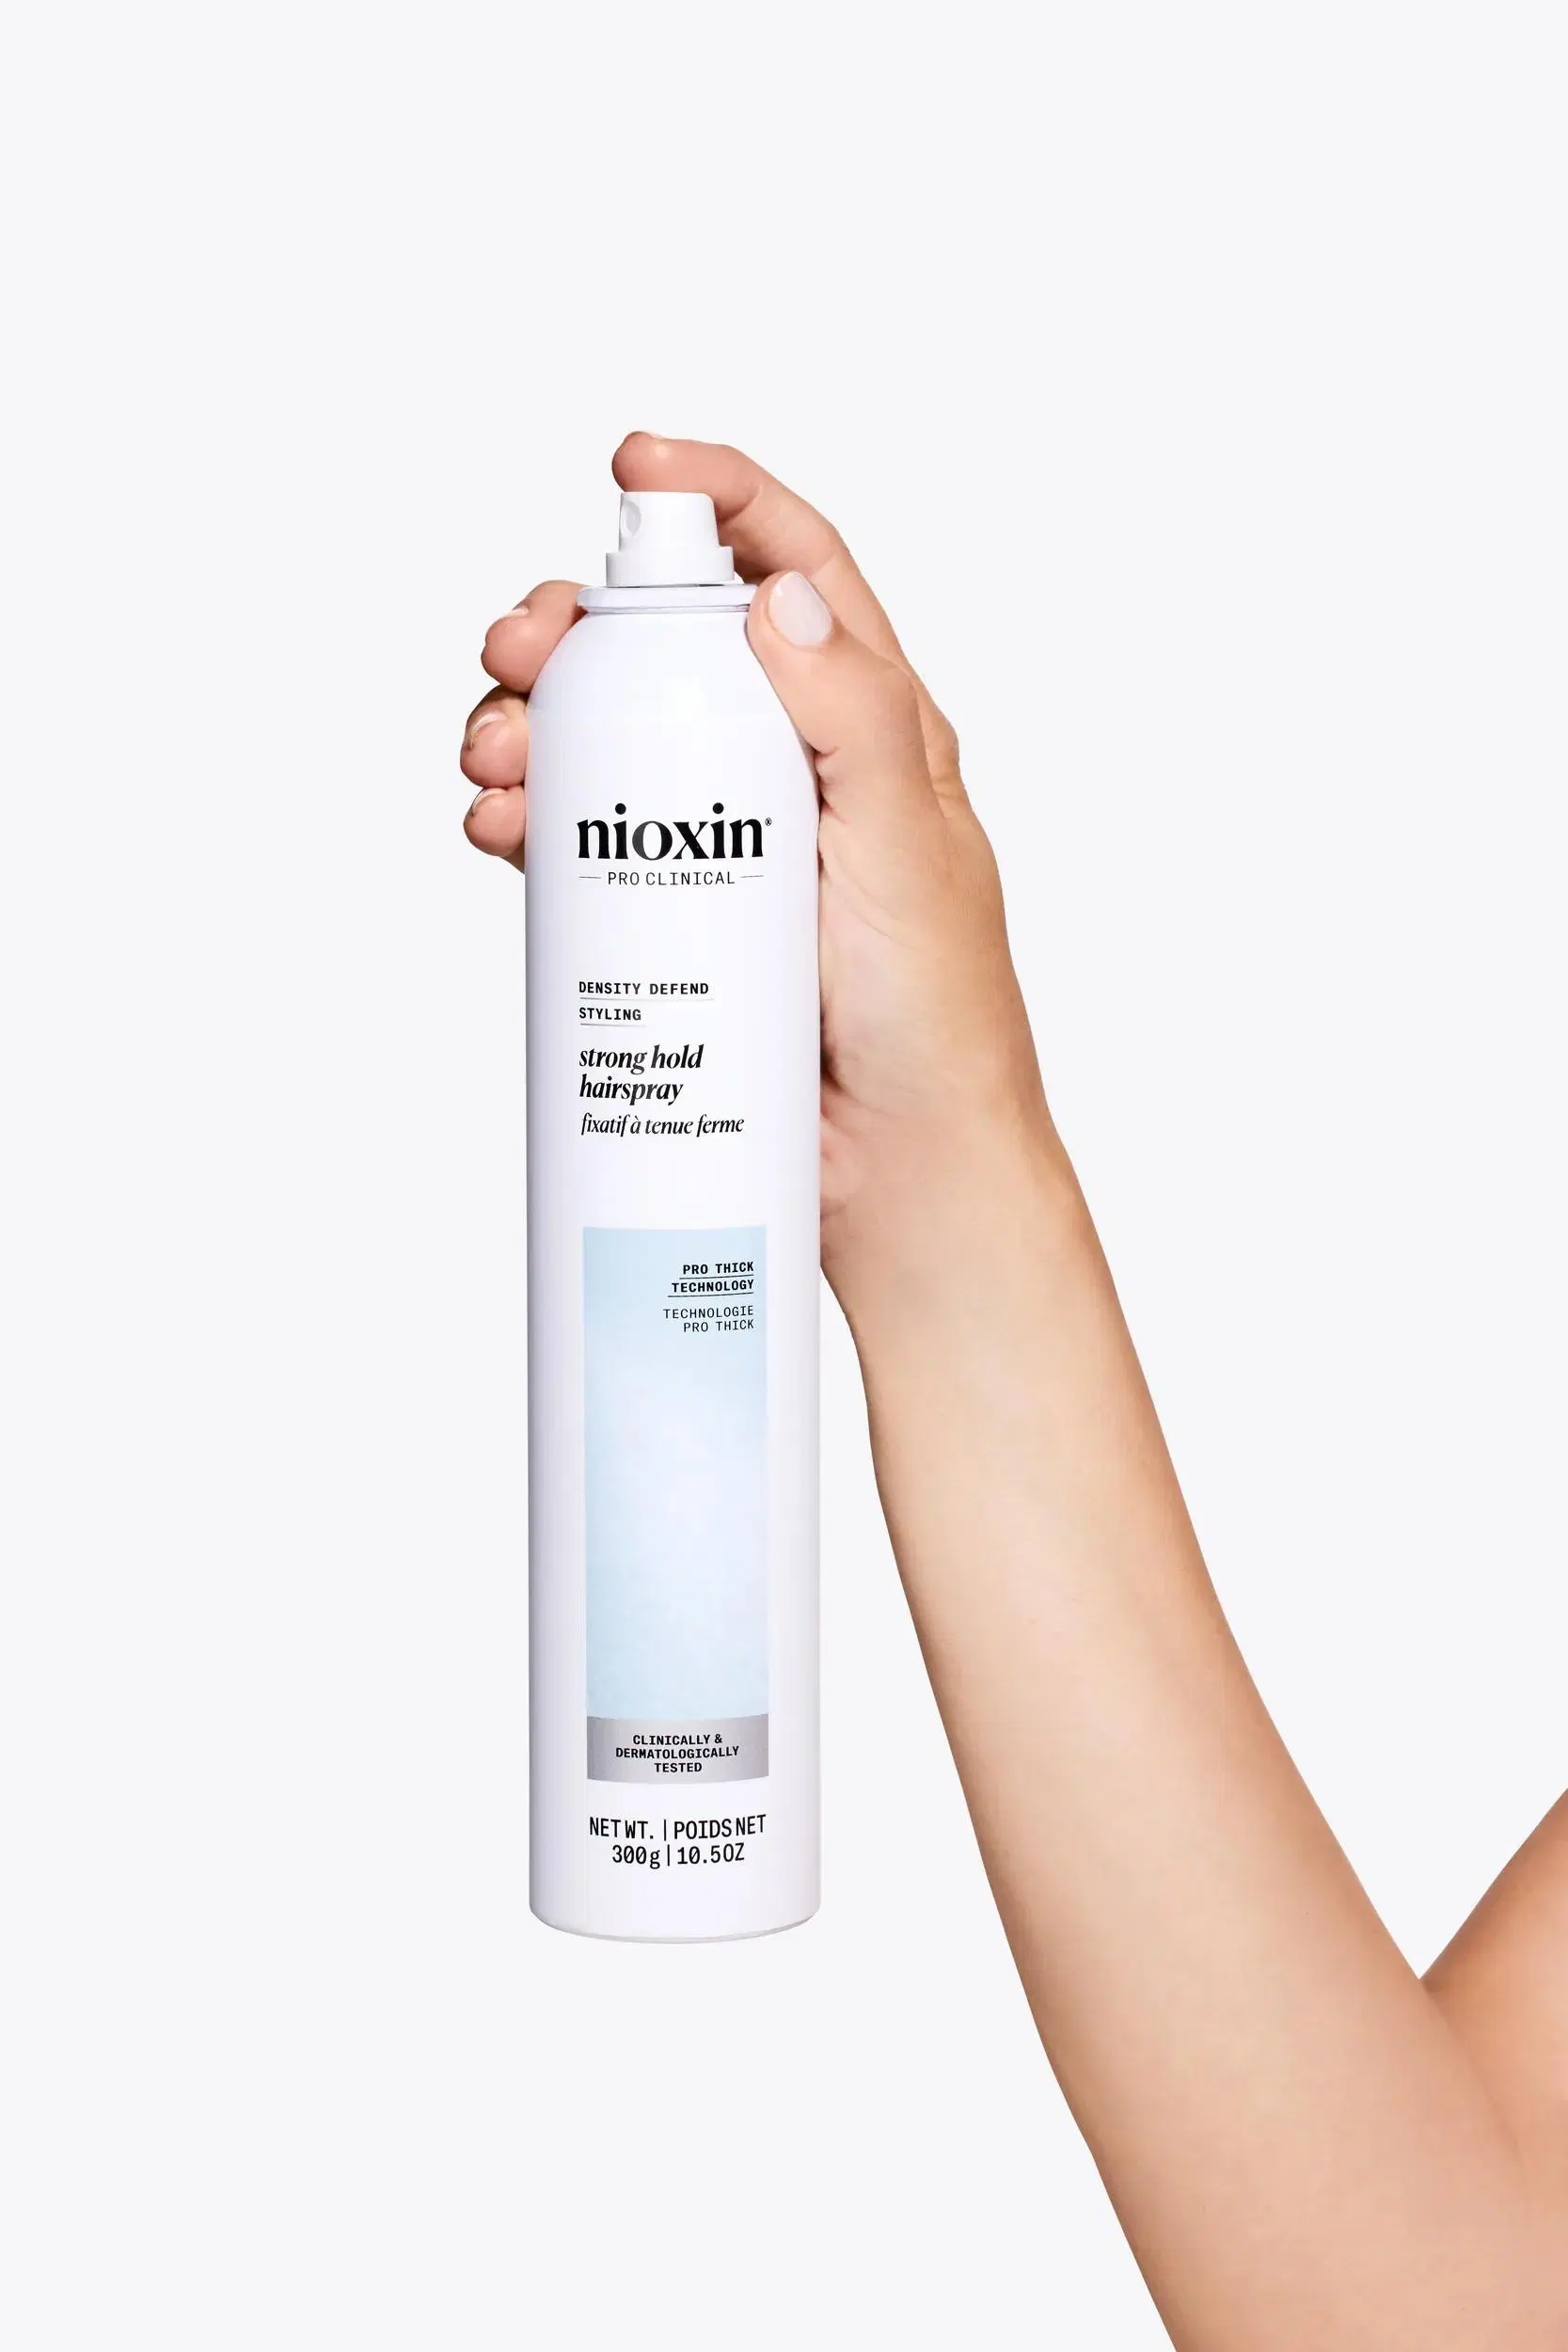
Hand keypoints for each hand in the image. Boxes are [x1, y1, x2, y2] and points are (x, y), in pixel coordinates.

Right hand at [460, 435, 1057, 1296]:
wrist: (899, 1170)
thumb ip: (858, 722)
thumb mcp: (910, 853)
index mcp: (865, 723)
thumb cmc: (937, 1016)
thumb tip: (779, 596)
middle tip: (517, 653)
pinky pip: (581, 845)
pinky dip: (525, 821)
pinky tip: (498, 830)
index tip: (631, 462)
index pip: (790, 566)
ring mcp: (721, 842)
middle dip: (577, 629)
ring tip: (493, 762)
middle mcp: (785, 766)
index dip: (716, 496)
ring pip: (607, 741)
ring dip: (531, 726)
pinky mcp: (670, 920)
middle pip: (666, 649)